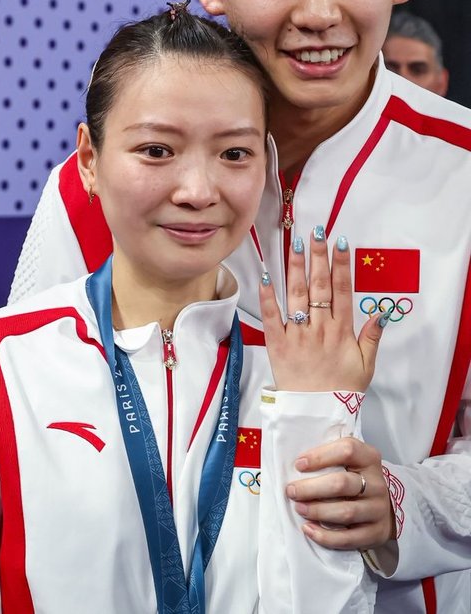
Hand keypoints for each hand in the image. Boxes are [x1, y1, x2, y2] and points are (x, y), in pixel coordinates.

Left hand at [260, 229, 384, 392]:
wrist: (315, 415)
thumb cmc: (342, 389)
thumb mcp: (366, 365)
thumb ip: (372, 336)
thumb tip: (381, 311)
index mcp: (342, 331)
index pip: (343, 291)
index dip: (341, 265)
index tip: (341, 242)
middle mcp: (319, 328)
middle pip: (319, 286)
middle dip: (318, 257)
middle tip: (317, 232)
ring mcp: (297, 335)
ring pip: (297, 295)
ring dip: (296, 268)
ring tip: (296, 243)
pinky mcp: (277, 344)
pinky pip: (271, 317)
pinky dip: (268, 296)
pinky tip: (266, 275)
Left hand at [286, 437, 395, 549]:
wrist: (382, 507)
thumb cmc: (357, 480)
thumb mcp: (350, 462)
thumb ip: (330, 459)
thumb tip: (297, 465)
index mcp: (369, 458)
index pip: (347, 450)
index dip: (320, 456)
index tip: (299, 464)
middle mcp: (377, 484)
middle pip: (342, 483)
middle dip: (311, 488)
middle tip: (291, 491)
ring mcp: (378, 509)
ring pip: (346, 512)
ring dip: (317, 511)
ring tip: (299, 508)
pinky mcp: (375, 533)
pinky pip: (348, 538)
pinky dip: (325, 536)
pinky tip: (309, 529)